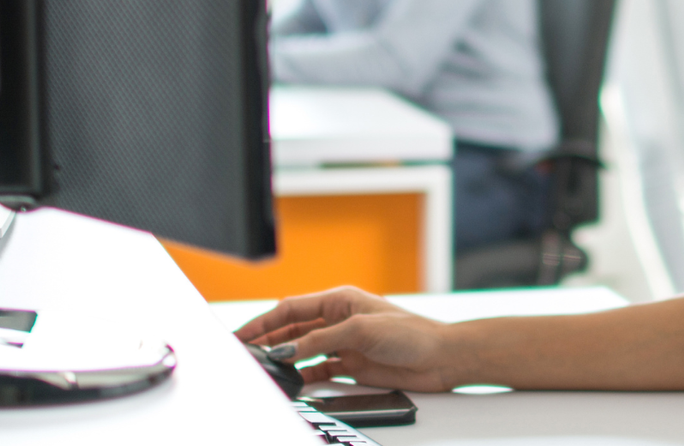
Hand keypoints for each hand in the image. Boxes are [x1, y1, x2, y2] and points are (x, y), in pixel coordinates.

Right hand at [235, 286, 461, 391]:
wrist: (441, 358)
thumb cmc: (411, 333)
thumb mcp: (360, 331)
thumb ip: (320, 341)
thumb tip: (285, 350)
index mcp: (339, 301)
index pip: (291, 309)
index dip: (264, 321)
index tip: (242, 335)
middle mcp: (339, 320)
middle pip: (292, 330)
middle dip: (267, 341)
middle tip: (244, 355)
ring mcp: (344, 343)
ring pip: (303, 350)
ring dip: (283, 359)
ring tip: (262, 369)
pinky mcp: (352, 365)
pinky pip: (319, 370)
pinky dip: (304, 376)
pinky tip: (292, 382)